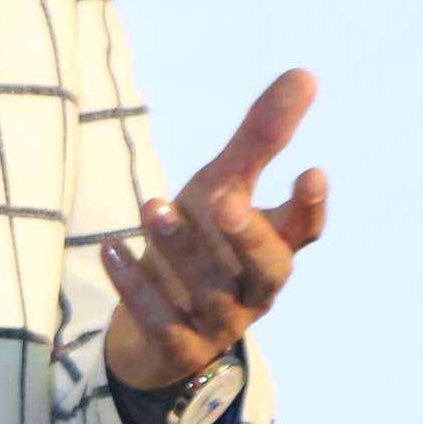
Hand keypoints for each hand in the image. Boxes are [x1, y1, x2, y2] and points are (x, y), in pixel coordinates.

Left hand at [102, 68, 327, 391]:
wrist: (151, 329)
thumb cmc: (199, 244)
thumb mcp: (223, 186)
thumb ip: (260, 138)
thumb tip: (304, 74)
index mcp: (274, 249)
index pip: (305, 231)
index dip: (310, 207)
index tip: (311, 171)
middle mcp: (255, 289)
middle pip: (267, 268)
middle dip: (247, 236)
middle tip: (224, 203)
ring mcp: (220, 323)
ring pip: (208, 290)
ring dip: (178, 247)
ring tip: (151, 205)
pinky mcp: (178, 349)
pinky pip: (160, 322)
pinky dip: (135, 286)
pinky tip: (111, 248)